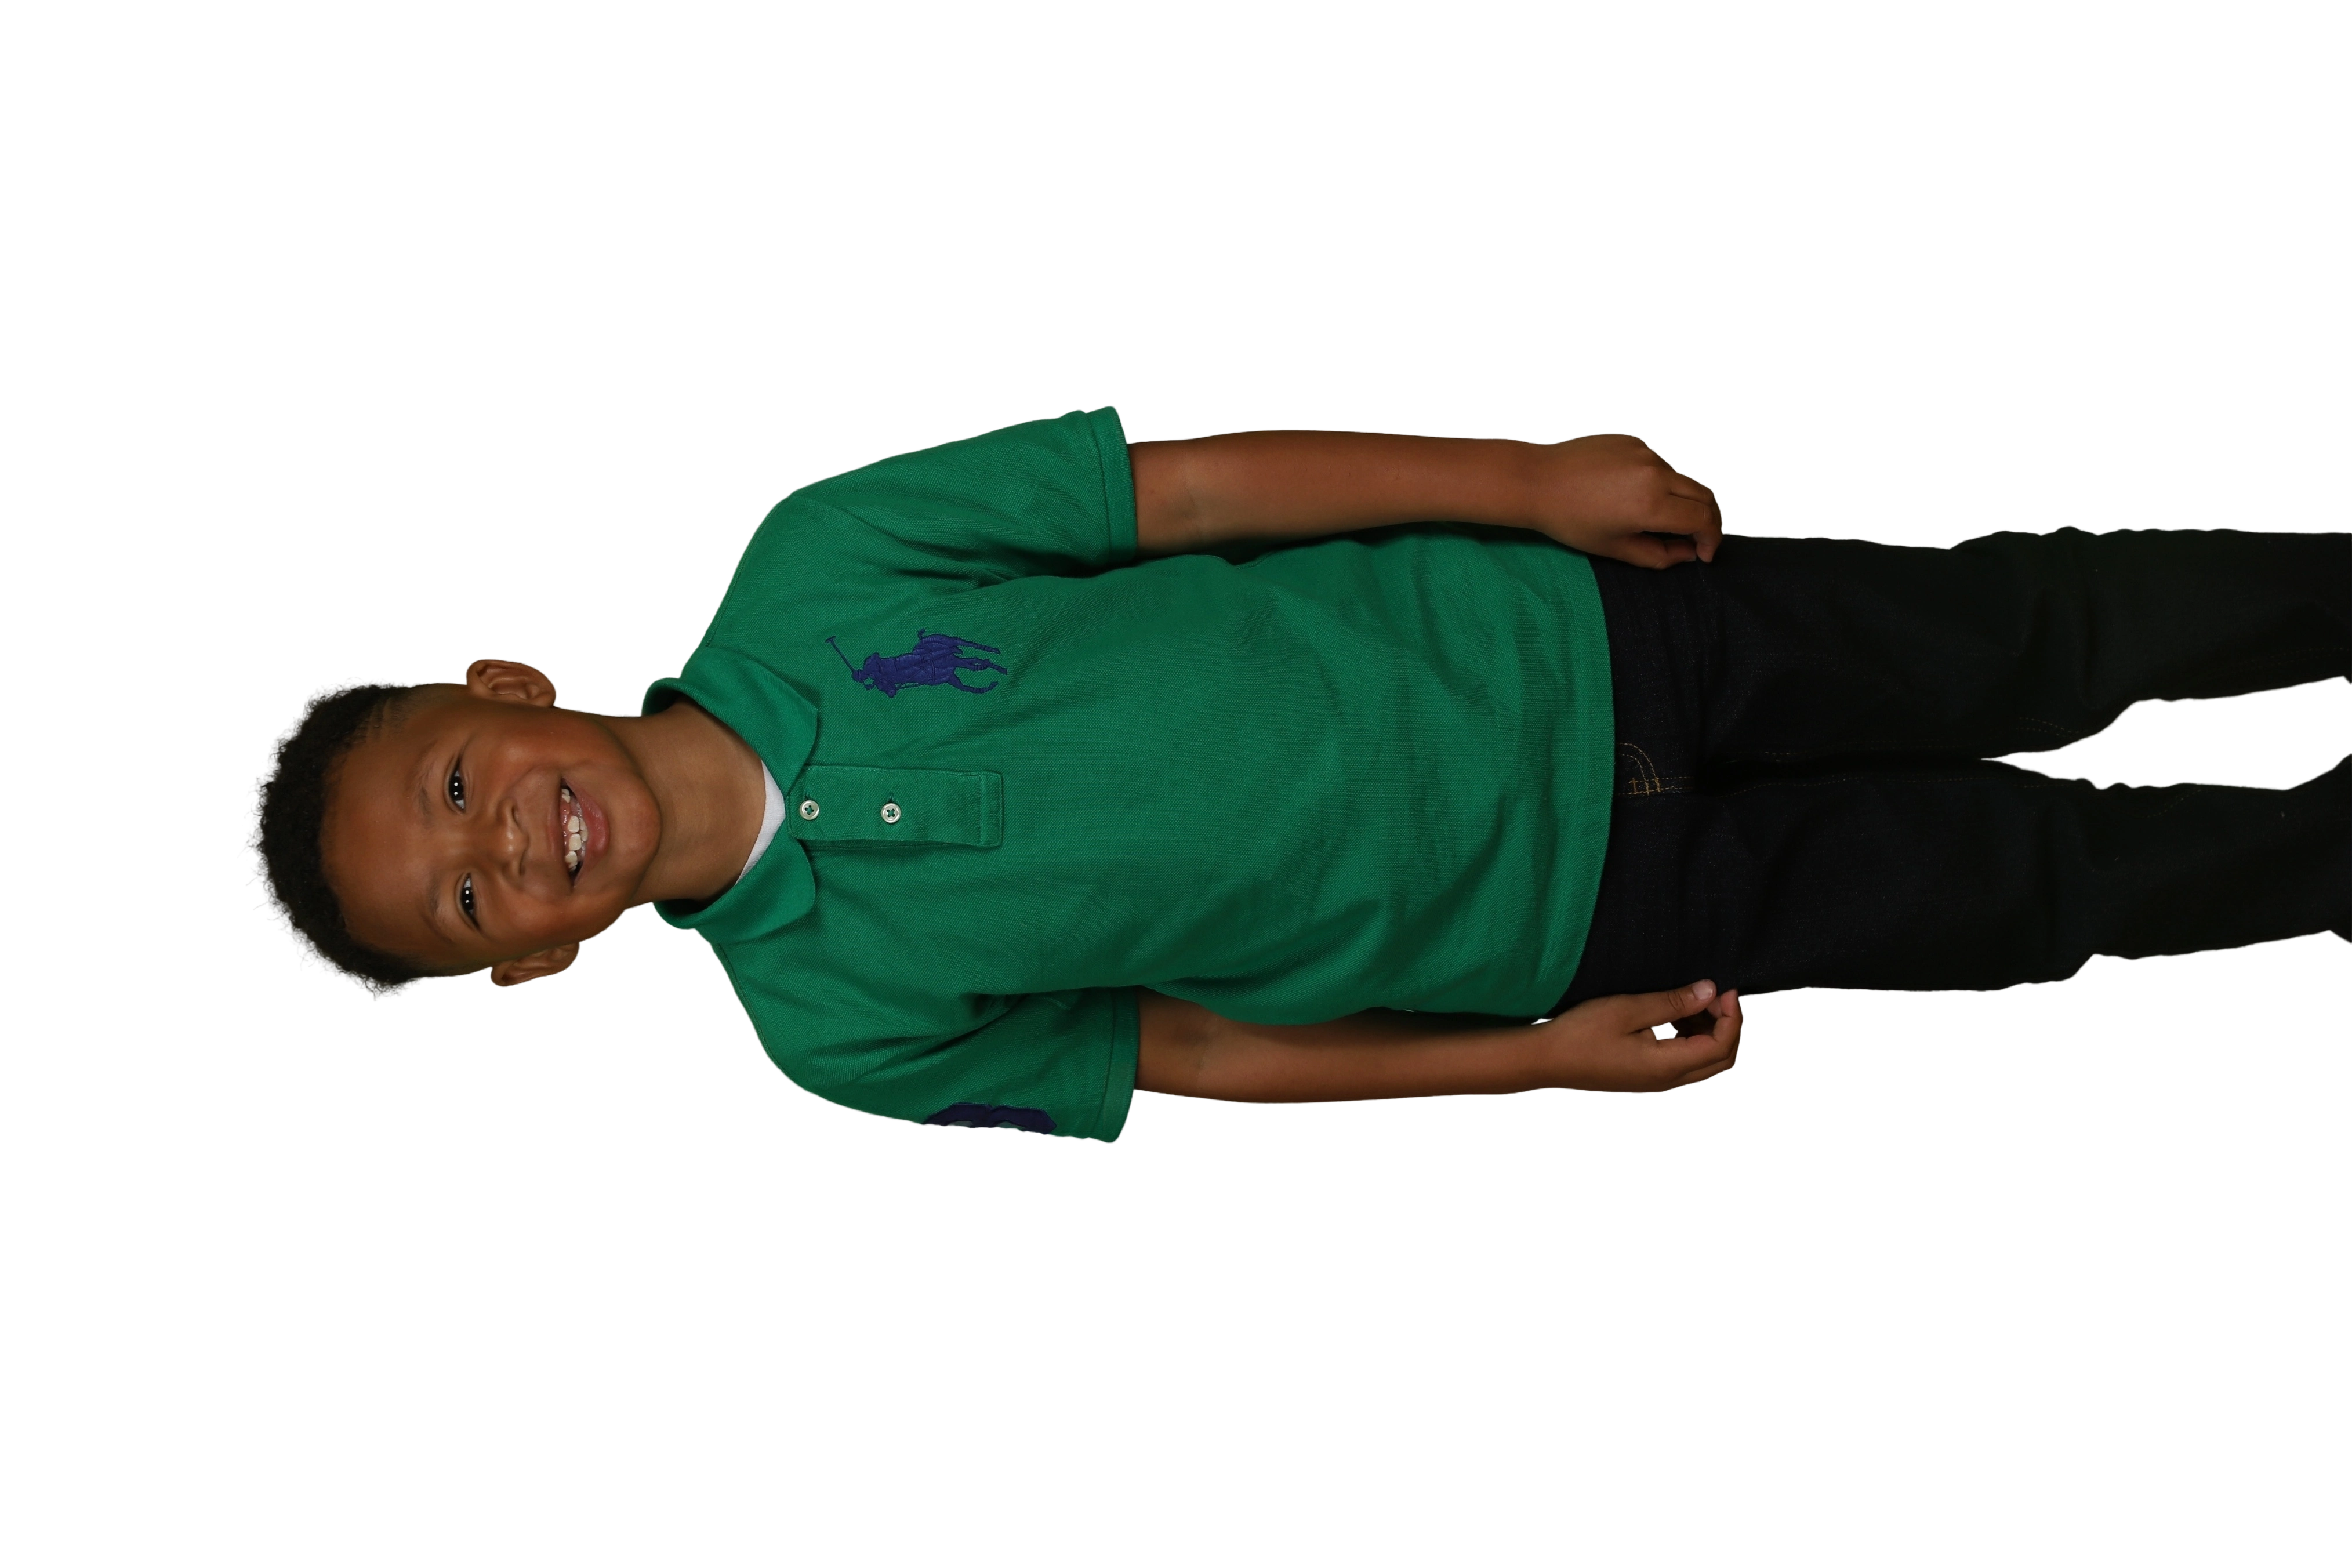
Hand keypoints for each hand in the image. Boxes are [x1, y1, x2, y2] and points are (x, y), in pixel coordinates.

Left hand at [1527, 432, 1725, 569]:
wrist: (1537, 481)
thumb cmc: (1569, 520)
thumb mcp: (1614, 548)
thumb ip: (1659, 555)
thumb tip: (1688, 553)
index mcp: (1651, 504)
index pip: (1704, 520)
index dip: (1711, 540)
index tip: (1703, 554)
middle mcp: (1655, 473)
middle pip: (1705, 496)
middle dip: (1707, 520)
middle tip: (1697, 539)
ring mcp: (1646, 452)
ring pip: (1684, 479)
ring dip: (1683, 501)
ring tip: (1659, 519)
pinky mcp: (1635, 440)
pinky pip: (1662, 464)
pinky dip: (1662, 483)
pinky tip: (1635, 495)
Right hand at [1538, 980, 1743, 1092]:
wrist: (1545, 1060)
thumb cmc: (1580, 1033)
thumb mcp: (1627, 1009)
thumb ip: (1672, 1002)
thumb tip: (1710, 991)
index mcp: (1667, 1065)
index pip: (1721, 1045)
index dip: (1731, 1015)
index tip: (1724, 987)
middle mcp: (1668, 1080)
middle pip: (1721, 1059)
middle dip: (1727, 1025)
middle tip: (1714, 994)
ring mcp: (1657, 1082)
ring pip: (1705, 1062)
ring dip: (1710, 1032)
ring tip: (1694, 1001)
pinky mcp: (1647, 1076)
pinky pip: (1685, 1062)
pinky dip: (1692, 1039)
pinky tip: (1674, 1017)